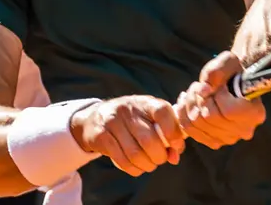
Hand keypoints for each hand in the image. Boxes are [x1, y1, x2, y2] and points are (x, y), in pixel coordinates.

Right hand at [70, 95, 184, 176]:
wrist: (95, 118)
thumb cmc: (132, 121)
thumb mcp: (150, 120)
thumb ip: (167, 136)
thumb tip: (175, 158)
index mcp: (145, 102)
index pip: (163, 112)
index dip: (173, 131)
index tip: (175, 144)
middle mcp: (128, 109)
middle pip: (149, 139)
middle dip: (159, 156)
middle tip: (160, 159)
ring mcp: (112, 122)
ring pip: (135, 154)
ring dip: (147, 165)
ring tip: (150, 165)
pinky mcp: (101, 136)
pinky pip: (122, 160)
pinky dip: (134, 169)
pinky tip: (137, 167)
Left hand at [175, 51, 265, 149]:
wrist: (233, 82)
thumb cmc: (233, 70)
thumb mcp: (228, 61)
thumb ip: (216, 72)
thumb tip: (203, 92)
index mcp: (254, 113)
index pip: (229, 110)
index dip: (217, 95)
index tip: (219, 85)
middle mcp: (244, 130)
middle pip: (210, 118)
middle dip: (198, 98)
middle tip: (197, 86)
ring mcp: (230, 138)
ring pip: (198, 125)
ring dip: (189, 105)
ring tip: (192, 92)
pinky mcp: (215, 141)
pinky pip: (192, 132)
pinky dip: (184, 116)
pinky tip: (184, 104)